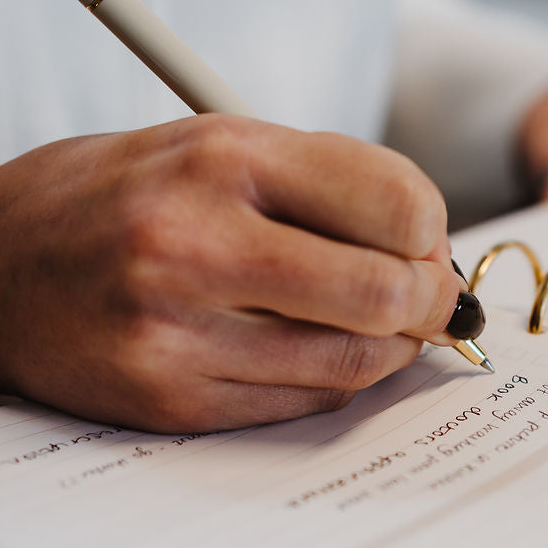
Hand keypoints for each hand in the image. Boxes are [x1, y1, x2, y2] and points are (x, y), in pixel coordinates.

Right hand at [0, 115, 477, 430]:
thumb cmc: (116, 199)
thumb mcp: (210, 146)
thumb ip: (322, 183)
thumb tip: (430, 243)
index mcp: (220, 158)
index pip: (393, 202)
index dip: (432, 230)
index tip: (426, 240)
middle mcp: (196, 243)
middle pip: (384, 293)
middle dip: (430, 301)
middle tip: (430, 298)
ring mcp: (178, 331)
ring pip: (353, 361)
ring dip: (391, 348)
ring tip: (380, 325)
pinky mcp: (170, 399)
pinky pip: (302, 402)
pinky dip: (334, 380)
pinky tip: (316, 351)